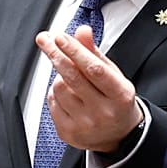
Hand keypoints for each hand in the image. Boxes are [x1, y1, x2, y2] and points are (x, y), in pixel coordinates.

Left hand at [35, 26, 142, 153]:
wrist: (119, 136)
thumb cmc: (116, 101)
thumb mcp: (113, 75)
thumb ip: (95, 52)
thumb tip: (82, 30)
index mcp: (120, 95)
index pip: (94, 69)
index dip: (74, 50)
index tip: (60, 37)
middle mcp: (104, 112)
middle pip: (73, 77)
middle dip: (57, 54)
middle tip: (46, 40)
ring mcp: (85, 125)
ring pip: (59, 88)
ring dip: (59, 76)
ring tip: (70, 78)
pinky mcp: (68, 133)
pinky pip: (52, 103)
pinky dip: (55, 93)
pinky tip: (67, 94)